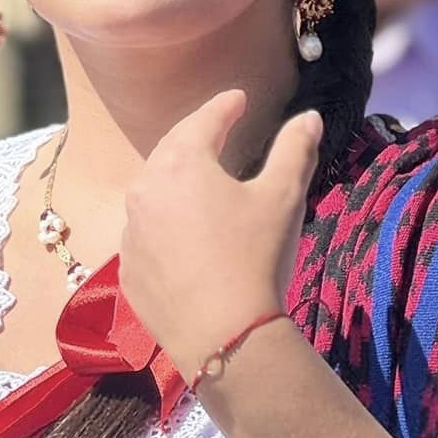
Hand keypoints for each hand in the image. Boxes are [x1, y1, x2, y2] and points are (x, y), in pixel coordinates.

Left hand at [118, 92, 322, 380]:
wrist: (224, 337)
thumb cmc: (255, 257)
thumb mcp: (283, 197)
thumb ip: (295, 150)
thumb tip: (308, 117)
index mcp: (182, 163)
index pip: (203, 120)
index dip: (224, 106)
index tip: (239, 100)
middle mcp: (145, 190)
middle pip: (170, 152)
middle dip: (194, 138)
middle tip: (214, 133)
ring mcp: (131, 234)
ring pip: (152, 194)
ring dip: (174, 183)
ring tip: (197, 184)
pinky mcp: (129, 272)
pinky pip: (145, 236)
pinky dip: (163, 227)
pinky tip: (181, 237)